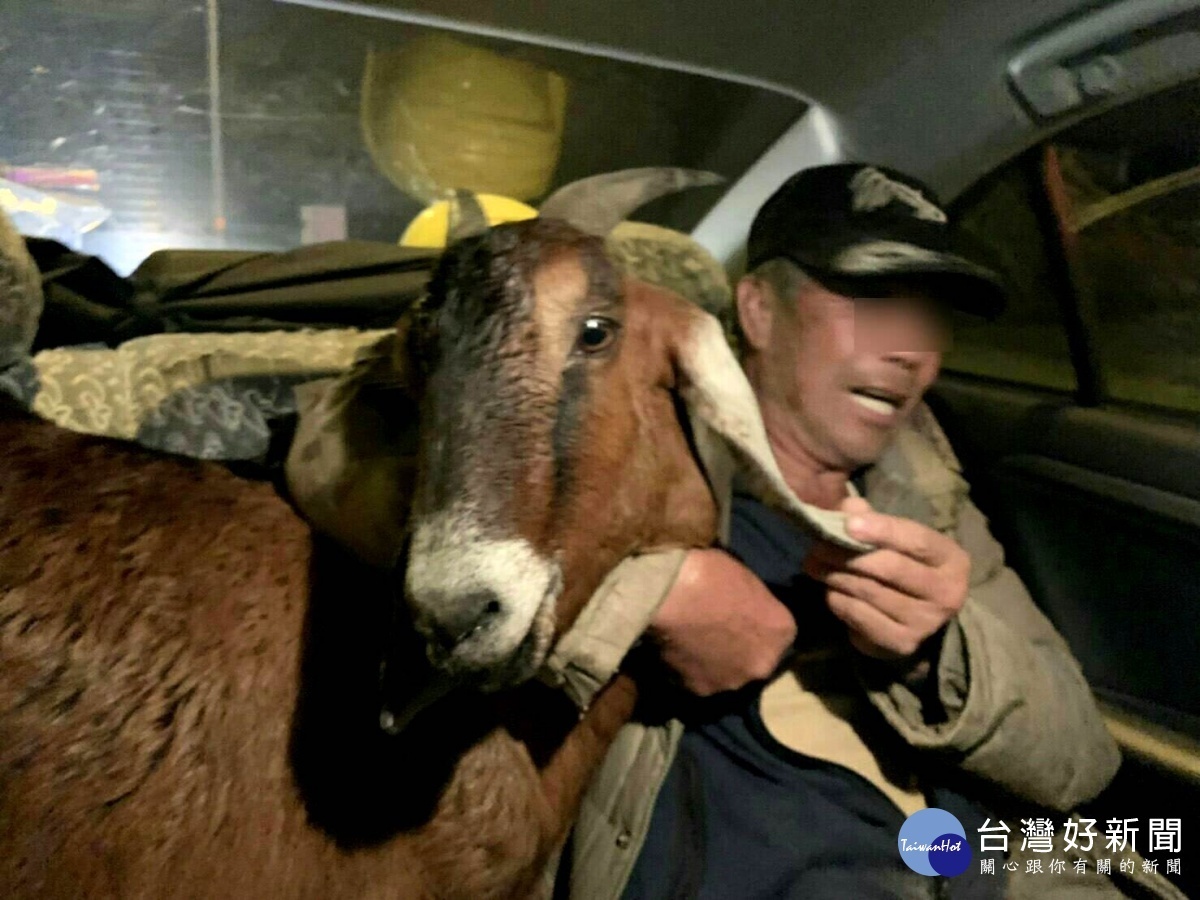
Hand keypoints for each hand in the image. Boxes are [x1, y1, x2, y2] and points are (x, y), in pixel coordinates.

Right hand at [648, 548, 795, 696]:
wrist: (671, 596)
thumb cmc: (709, 574)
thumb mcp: (743, 578)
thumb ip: (750, 603)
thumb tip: (741, 607)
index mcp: (782, 631)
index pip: (776, 633)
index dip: (755, 624)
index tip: (737, 615)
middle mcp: (763, 664)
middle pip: (752, 660)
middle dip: (737, 650)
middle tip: (713, 632)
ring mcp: (731, 681)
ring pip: (724, 675)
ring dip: (712, 664)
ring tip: (689, 643)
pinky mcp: (699, 691)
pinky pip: (695, 681)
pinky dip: (687, 670)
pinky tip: (673, 651)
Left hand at [805, 497, 969, 661]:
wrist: (918, 617)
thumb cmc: (905, 566)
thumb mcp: (898, 539)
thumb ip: (872, 519)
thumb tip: (848, 508)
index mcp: (952, 560)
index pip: (917, 541)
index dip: (882, 530)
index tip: (848, 524)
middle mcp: (947, 594)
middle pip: (891, 568)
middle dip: (848, 554)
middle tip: (817, 545)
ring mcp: (925, 622)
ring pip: (870, 592)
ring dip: (835, 575)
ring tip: (814, 563)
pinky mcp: (902, 643)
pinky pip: (859, 616)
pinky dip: (838, 600)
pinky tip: (830, 589)